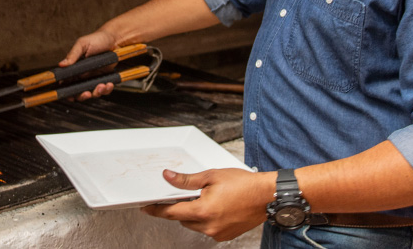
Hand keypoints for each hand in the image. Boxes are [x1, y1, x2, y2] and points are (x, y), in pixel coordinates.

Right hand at [59, 30, 118, 100]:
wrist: (115, 39)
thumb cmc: (97, 39)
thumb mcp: (83, 44)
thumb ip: (73, 55)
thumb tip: (61, 65)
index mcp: (74, 67)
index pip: (66, 82)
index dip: (67, 91)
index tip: (70, 95)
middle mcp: (82, 74)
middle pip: (78, 91)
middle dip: (82, 96)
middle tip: (87, 93)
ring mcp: (93, 77)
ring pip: (92, 92)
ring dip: (96, 92)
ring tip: (102, 85)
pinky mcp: (104, 78)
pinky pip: (104, 89)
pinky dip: (107, 89)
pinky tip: (109, 84)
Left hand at [142, 168, 275, 241]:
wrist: (266, 196)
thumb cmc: (242, 184)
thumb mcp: (211, 176)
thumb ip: (186, 180)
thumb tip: (168, 177)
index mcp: (202, 210)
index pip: (171, 212)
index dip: (156, 209)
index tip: (146, 207)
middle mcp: (208, 226)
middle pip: (182, 219)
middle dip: (181, 207)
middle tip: (190, 193)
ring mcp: (217, 233)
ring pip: (194, 225)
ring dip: (194, 213)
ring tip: (207, 198)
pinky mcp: (225, 236)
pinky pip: (207, 229)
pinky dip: (206, 219)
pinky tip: (216, 207)